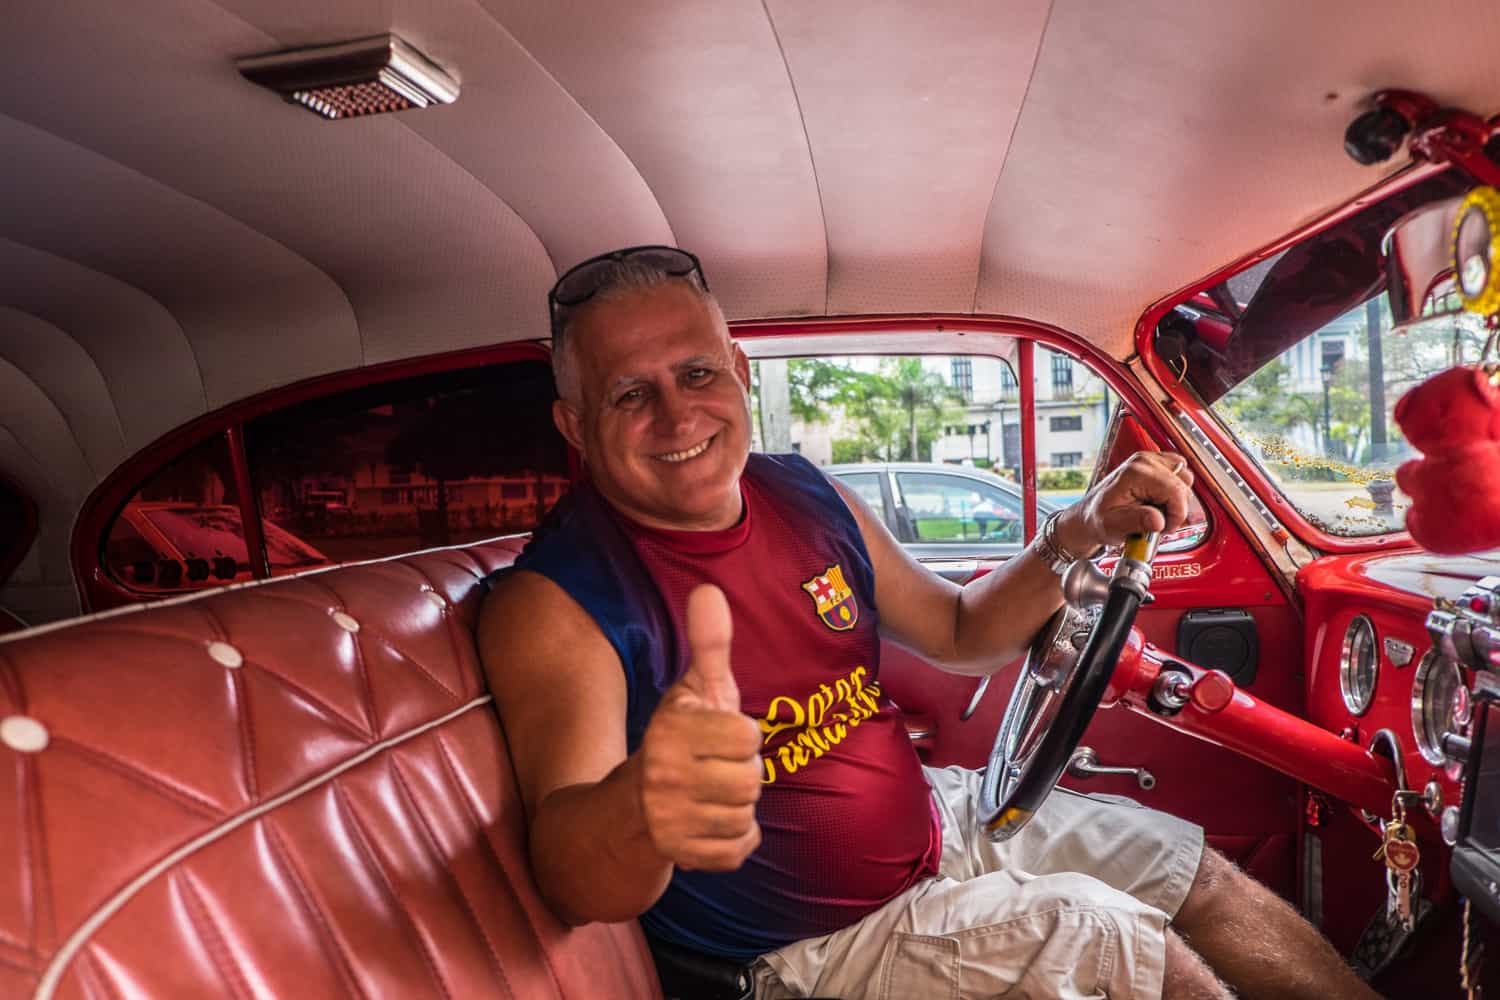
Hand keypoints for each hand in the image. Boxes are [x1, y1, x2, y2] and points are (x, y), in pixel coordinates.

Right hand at [635, 584, 762, 870]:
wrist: (629, 807)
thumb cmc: (678, 739)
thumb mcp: (692, 690)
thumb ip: (709, 644)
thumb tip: (710, 590)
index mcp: (670, 729)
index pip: (747, 736)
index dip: (740, 735)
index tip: (717, 737)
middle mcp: (663, 775)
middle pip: (751, 779)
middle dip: (741, 773)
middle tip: (714, 769)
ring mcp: (668, 820)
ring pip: (746, 815)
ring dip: (737, 807)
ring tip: (710, 794)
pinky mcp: (679, 855)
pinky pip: (738, 849)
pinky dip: (734, 840)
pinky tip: (709, 823)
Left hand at [1056, 451, 1193, 553]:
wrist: (1091, 514)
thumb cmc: (1099, 519)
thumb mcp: (1114, 525)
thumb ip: (1137, 521)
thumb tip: (1158, 521)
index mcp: (1135, 473)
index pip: (1176, 491)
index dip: (1177, 514)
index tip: (1165, 527)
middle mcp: (1144, 461)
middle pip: (1184, 485)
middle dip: (1176, 509)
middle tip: (1157, 522)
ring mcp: (1151, 460)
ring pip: (1185, 479)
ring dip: (1176, 500)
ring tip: (1156, 511)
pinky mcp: (1155, 464)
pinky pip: (1180, 476)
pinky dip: (1175, 492)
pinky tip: (1160, 503)